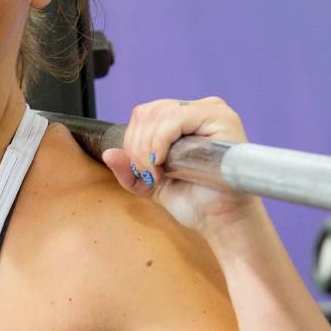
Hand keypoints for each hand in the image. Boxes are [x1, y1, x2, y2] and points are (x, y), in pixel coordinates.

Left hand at [101, 97, 261, 230]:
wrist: (221, 221)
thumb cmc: (195, 202)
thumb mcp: (151, 185)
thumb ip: (128, 170)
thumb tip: (108, 153)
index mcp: (185, 119)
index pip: (145, 113)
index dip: (134, 141)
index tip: (144, 172)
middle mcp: (200, 109)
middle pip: (147, 111)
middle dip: (138, 146)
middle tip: (150, 174)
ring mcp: (212, 111)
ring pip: (158, 114)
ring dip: (148, 147)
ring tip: (159, 173)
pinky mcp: (221, 119)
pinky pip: (176, 119)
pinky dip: (160, 141)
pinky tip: (164, 162)